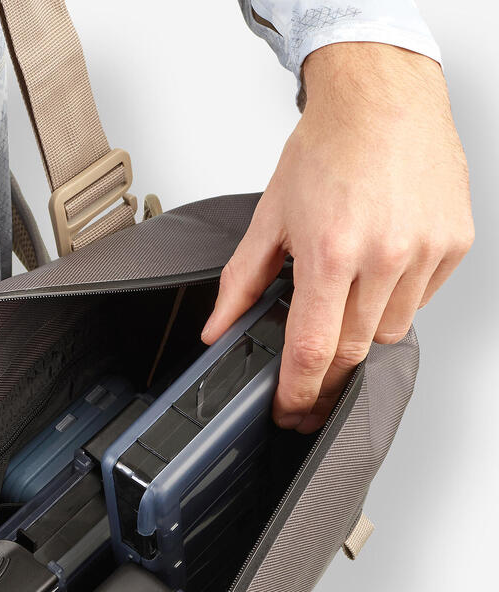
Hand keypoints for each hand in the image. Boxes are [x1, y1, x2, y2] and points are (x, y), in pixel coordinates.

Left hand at [202, 42, 472, 431]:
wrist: (384, 99)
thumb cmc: (328, 150)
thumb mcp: (270, 219)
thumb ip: (241, 283)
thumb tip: (217, 330)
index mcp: (332, 253)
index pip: (312, 350)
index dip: (298, 393)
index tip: (290, 412)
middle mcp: (384, 255)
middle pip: (351, 351)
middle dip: (326, 379)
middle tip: (308, 391)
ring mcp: (425, 251)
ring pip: (387, 332)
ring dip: (360, 335)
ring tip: (342, 306)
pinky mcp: (454, 244)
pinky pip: (419, 302)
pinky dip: (394, 302)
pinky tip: (377, 277)